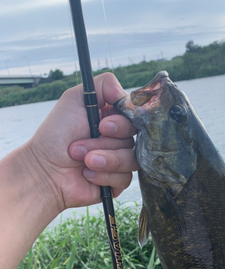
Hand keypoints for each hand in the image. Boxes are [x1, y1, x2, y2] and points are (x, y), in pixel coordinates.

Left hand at [26, 72, 138, 213]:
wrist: (45, 170)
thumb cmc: (56, 135)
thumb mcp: (74, 100)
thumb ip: (103, 85)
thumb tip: (125, 92)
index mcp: (112, 119)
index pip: (134, 118)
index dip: (122, 123)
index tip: (103, 126)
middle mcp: (119, 140)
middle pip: (133, 139)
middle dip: (105, 143)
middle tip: (80, 145)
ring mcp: (120, 162)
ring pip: (131, 160)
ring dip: (104, 160)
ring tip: (83, 161)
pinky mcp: (117, 182)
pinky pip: (125, 178)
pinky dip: (104, 176)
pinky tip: (87, 174)